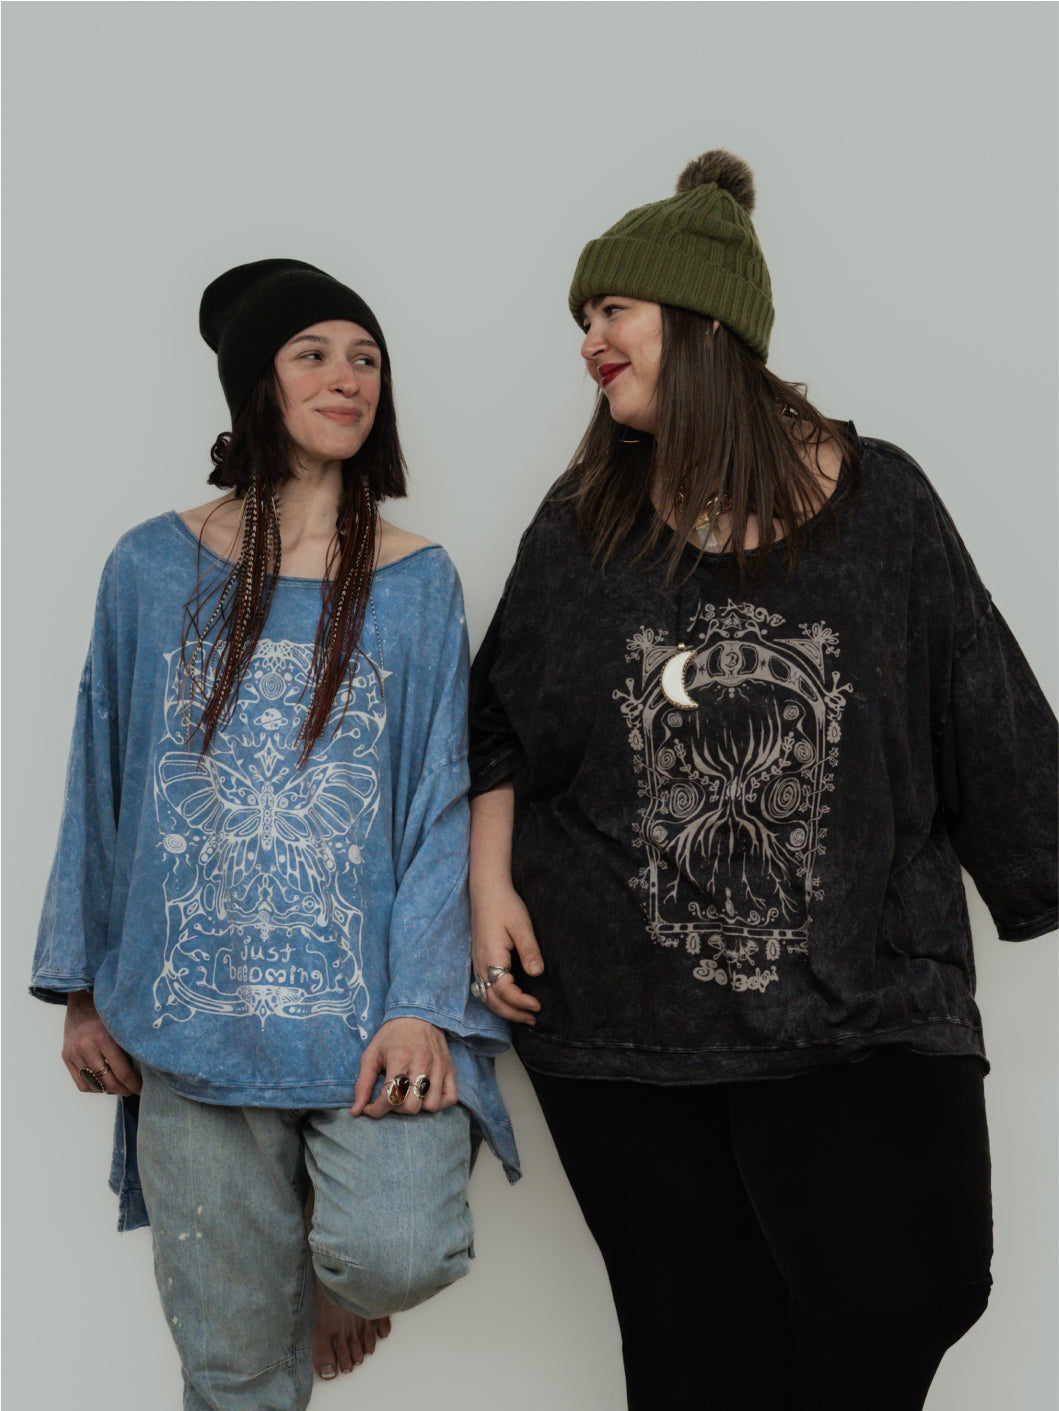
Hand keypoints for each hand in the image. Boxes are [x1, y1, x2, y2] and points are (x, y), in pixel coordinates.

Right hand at [62, 991, 140, 1095]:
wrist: (81, 998)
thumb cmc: (106, 1011)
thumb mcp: (120, 1024)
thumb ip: (128, 1045)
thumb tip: (144, 1068)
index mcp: (103, 1037)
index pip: (122, 1072)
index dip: (134, 1084)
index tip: (142, 1088)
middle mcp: (86, 1047)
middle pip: (108, 1082)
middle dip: (123, 1089)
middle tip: (132, 1090)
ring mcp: (73, 1053)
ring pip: (94, 1085)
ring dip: (109, 1090)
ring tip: (120, 1087)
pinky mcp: (66, 1056)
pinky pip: (80, 1083)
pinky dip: (93, 1088)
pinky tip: (103, 1085)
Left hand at [350, 1018, 456, 1118]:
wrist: (417, 1014)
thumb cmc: (391, 1036)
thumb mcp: (371, 1055)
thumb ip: (363, 1084)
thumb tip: (356, 1111)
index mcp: (400, 1058)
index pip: (390, 1098)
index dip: (376, 1110)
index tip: (369, 1107)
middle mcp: (422, 1063)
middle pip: (411, 1106)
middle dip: (396, 1109)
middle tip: (391, 1098)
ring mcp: (439, 1067)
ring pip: (431, 1105)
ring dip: (417, 1107)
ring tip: (408, 1096)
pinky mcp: (450, 1069)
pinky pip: (450, 1098)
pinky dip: (438, 1103)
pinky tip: (426, 1096)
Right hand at [471, 881, 543, 1025]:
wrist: (487, 891)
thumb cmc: (505, 905)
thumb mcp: (521, 925)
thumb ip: (529, 949)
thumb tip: (538, 972)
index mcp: (490, 956)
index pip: (503, 990)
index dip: (520, 1002)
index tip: (538, 1005)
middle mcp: (480, 964)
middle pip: (492, 1000)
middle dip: (513, 1013)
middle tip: (534, 1018)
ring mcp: (477, 963)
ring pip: (486, 997)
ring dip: (505, 1010)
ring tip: (525, 1015)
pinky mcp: (479, 961)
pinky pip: (484, 989)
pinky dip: (497, 1001)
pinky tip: (510, 1001)